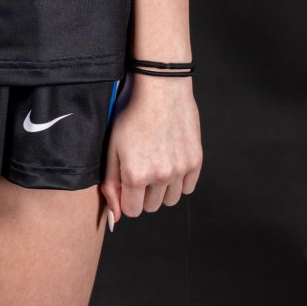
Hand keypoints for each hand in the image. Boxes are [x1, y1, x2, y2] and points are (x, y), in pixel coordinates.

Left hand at [100, 76, 200, 230]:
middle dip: (144, 194)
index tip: (128, 183)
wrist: (160, 89)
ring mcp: (180, 169)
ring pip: (170, 200)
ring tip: (156, 165)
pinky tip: (171, 162)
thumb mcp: (111, 149)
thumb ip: (111, 185)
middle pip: (152, 206)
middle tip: (142, 169)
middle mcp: (160, 176)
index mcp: (136, 175)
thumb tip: (116, 216)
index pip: (132, 210)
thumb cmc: (131, 114)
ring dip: (162, 189)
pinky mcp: (195, 161)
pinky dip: (179, 181)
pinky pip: (187, 187)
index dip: (127, 198)